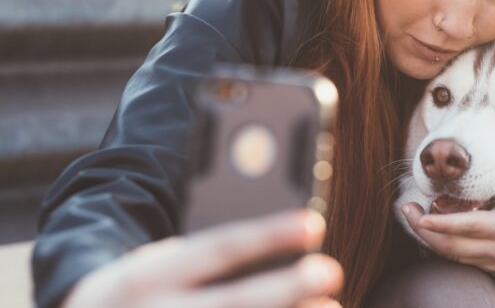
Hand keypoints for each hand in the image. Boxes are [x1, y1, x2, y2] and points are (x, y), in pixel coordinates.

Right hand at [62, 210, 343, 307]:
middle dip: (284, 288)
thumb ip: (198, 255)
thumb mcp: (151, 268)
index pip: (216, 250)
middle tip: (331, 270)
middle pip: (231, 305)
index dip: (268, 235)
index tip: (314, 223)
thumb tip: (276, 243)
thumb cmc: (134, 297)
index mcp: (143, 278)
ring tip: (331, 307)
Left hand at [400, 170, 494, 272]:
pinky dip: (438, 244)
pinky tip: (427, 227)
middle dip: (424, 230)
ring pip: (450, 254)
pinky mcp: (486, 265)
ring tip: (411, 214)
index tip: (422, 216)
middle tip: (406, 209)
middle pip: (451, 245)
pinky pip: (457, 258)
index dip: (444, 224)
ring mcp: (489, 260)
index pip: (470, 228)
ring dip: (427, 237)